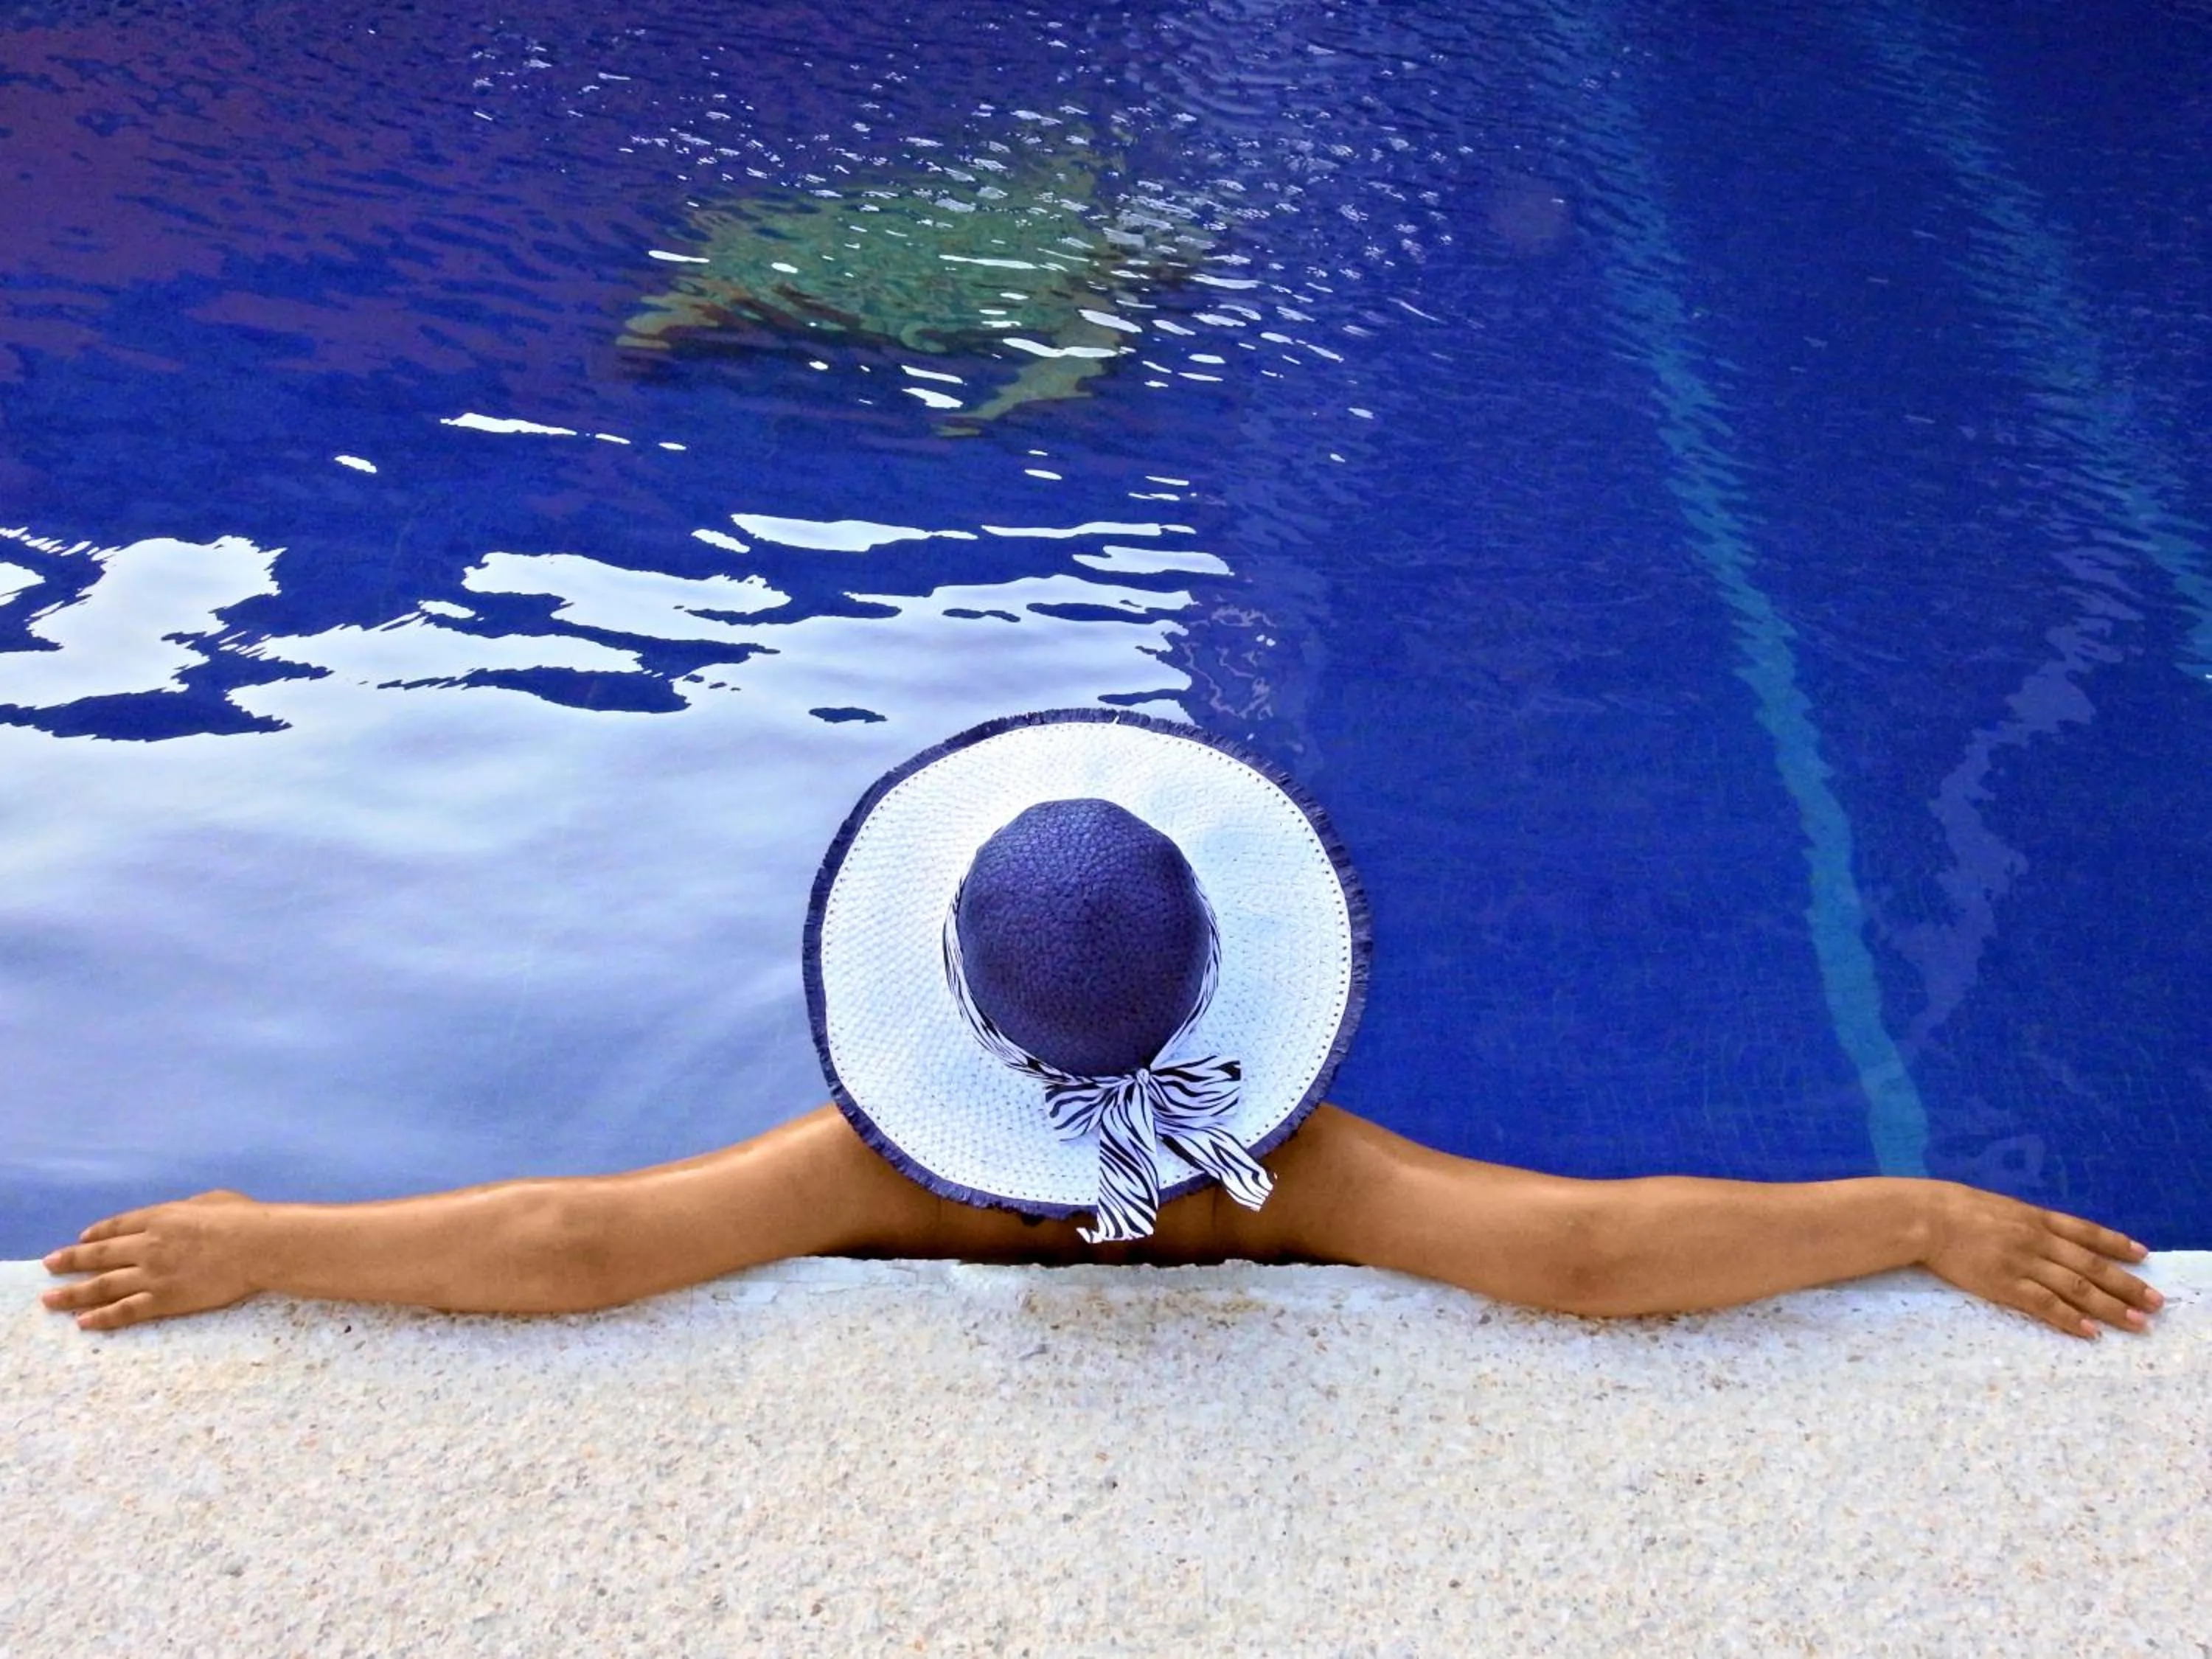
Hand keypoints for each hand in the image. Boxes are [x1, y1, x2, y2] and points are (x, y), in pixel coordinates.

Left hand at [40, 1189, 262, 1332]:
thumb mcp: (212, 1200)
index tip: (80, 1240)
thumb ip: (187, 1209)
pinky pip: (126, 1311)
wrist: (260, 1246)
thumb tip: (181, 1214)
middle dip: (70, 1261)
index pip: (117, 1227)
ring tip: (50, 1300)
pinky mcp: (165, 1299)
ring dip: (73, 1293)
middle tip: (49, 1265)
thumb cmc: (245, 1218)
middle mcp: (148, 1245)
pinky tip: (84, 1322)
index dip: (96, 1234)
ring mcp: (154, 1274)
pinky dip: (102, 1317)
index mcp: (160, 1217)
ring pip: (103, 1286)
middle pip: (99, 1255)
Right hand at [1919, 1181, 2162, 1339]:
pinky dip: (2070, 1319)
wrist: (1925, 1217)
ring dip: (2110, 1308)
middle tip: (2155, 1303)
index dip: (2116, 1244)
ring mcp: (2023, 1263)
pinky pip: (2044, 1304)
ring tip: (2137, 1323)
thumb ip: (2024, 1221)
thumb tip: (2044, 1231)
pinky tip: (2090, 1331)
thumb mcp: (1998, 1206)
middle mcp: (2037, 1240)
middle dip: (2127, 1285)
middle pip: (2092, 1265)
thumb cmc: (1954, 1208)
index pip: (2086, 1232)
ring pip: (2077, 1288)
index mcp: (2035, 1218)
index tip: (2143, 1256)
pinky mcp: (2005, 1284)